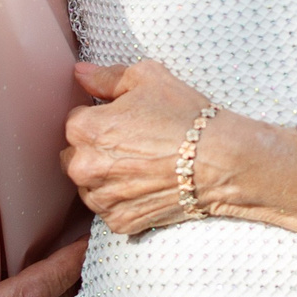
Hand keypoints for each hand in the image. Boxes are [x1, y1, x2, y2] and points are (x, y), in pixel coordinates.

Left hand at [64, 59, 296, 235]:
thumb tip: (80, 74)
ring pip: (91, 185)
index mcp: (84, 129)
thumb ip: (106, 77)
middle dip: (98, 149)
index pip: (76, 120)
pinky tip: (148, 185)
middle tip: (134, 144)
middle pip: (77, 155)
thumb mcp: (148, 78)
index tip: (126, 120)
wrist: (221, 160)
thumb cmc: (186, 116)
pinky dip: (124, 200)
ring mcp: (101, 199)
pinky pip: (110, 209)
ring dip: (107, 176)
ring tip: (142, 165)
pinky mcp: (120, 222)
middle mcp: (84, 168)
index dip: (102, 117)